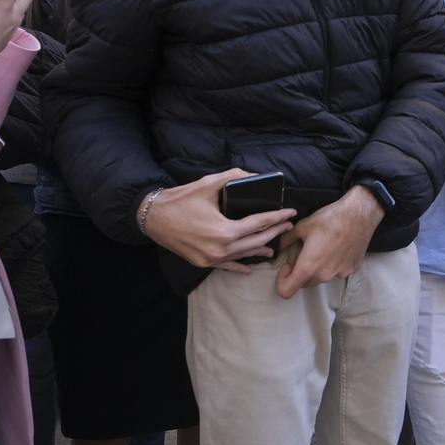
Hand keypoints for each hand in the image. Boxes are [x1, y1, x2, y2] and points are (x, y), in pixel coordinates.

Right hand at [139, 169, 296, 272]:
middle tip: (288, 225)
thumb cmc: (180, 199)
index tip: (291, 212)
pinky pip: (227, 266)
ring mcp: (211, 258)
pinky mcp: (203, 263)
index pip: (259, 224)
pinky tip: (249, 268)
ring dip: (260, 249)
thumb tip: (256, 176)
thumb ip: (235, 177)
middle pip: (256, 241)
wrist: (152, 217)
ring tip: (274, 245)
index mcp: (224, 230)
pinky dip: (240, 265)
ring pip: (243, 255)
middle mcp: (220, 248)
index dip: (277, 217)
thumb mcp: (209, 184)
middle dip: (275, 232)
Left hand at [275, 185, 384, 298]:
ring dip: (317, 268)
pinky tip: (338, 248)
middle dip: (300, 271)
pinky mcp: (352, 269)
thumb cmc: (329, 219)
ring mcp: (340, 274)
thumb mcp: (303, 226)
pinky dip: (333, 264)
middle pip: (305, 283)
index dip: (282, 281)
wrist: (359, 214)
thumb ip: (286, 239)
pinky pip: (337, 272)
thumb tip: (279, 246)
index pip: (287, 291)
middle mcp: (324, 276)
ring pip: (321, 277)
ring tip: (323, 247)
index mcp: (308, 267)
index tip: (287, 265)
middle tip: (306, 251)